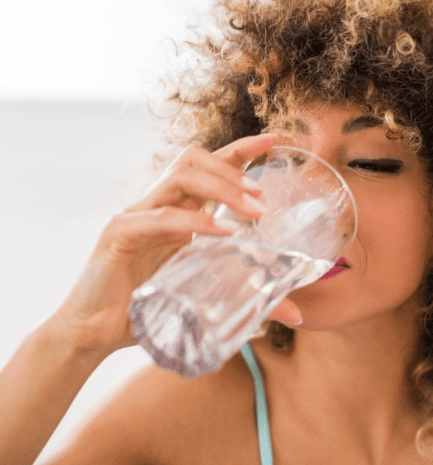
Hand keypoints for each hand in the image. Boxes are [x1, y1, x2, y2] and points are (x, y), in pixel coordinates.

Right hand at [53, 133, 300, 354]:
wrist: (96, 333)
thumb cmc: (149, 308)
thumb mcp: (206, 296)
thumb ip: (249, 296)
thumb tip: (296, 311)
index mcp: (177, 209)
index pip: (209, 166)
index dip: (241, 149)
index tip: (273, 140)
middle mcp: (157, 204)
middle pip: (194, 159)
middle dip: (233, 169)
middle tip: (263, 195)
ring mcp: (137, 214)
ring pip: (180, 176)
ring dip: (222, 187)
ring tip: (253, 211)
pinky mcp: (120, 234)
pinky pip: (162, 217)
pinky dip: (196, 221)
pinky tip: (224, 234)